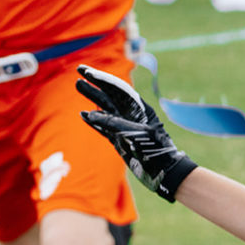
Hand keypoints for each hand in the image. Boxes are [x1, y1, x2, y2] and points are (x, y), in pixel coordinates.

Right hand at [76, 65, 197, 201]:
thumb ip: (114, 123)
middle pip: (110, 95)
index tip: (85, 71)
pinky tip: (83, 114)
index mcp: (140, 109)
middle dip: (95, 83)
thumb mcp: (135, 135)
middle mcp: (132, 115)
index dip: (102, 79)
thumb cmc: (156, 151)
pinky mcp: (121, 140)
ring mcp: (125, 127)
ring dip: (92, 98)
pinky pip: (104, 127)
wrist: (166, 172)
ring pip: (105, 109)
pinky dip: (93, 121)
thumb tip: (90, 113)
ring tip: (78, 85)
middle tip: (78, 71)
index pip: (118, 89)